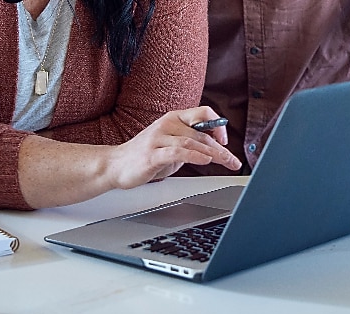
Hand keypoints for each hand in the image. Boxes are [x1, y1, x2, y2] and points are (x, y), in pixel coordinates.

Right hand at [107, 106, 241, 188]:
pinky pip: (177, 152)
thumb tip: (218, 146)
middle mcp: (167, 124)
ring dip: (213, 154)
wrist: (116, 165)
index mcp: (174, 118)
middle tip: (233, 161)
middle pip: (201, 133)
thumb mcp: (173, 146)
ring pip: (192, 142)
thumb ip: (192, 142)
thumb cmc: (147, 156)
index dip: (218, 124)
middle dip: (221, 148)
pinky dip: (194, 156)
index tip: (225, 140)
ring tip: (225, 162)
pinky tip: (205, 161)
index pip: (203, 112)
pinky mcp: (152, 153)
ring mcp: (158, 138)